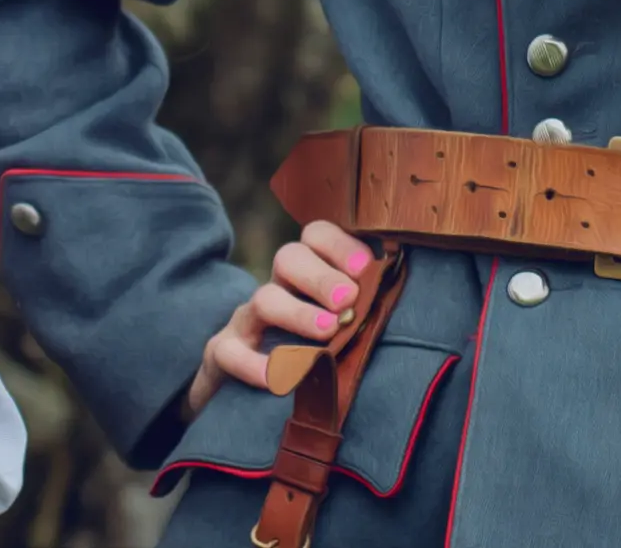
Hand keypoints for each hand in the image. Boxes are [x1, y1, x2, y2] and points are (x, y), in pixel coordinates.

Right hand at [186, 221, 371, 417]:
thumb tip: (397, 296)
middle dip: (320, 276)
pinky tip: (277, 378)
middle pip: (288, 258)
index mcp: (305, 274)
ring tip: (328, 331)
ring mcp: (247, 319)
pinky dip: (253, 364)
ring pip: (264, 299)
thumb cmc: (307, 351)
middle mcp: (276, 288)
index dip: (340, 245)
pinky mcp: (223, 353)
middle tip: (347, 300)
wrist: (241, 385)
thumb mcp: (333, 324)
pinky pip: (231, 352)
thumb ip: (361, 309)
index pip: (316, 236)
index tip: (365, 268)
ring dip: (298, 313)